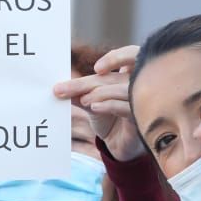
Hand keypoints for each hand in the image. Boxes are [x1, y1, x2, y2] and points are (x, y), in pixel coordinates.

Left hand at [53, 45, 143, 160]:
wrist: (118, 145)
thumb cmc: (108, 119)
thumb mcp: (91, 103)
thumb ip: (78, 94)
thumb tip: (58, 88)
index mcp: (128, 74)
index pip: (129, 56)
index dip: (115, 58)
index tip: (97, 68)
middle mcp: (138, 84)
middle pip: (113, 78)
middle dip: (85, 83)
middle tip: (62, 89)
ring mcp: (142, 100)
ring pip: (121, 90)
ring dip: (98, 94)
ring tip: (82, 100)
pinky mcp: (140, 117)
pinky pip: (126, 107)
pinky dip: (109, 105)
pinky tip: (95, 107)